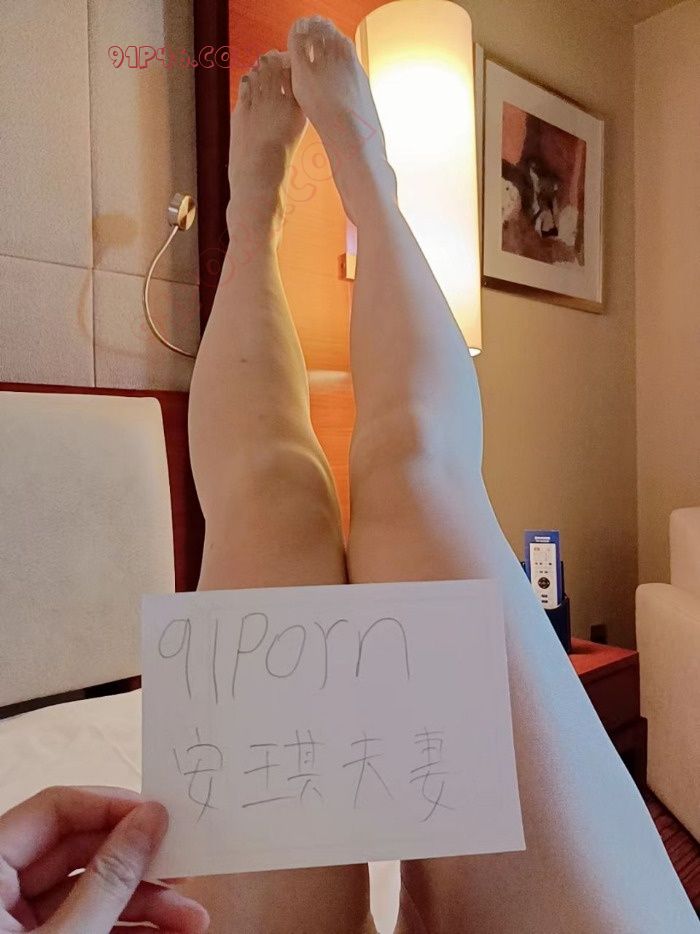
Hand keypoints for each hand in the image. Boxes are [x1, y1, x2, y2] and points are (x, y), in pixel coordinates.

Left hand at [0, 786, 208, 932]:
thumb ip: (109, 880)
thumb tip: (152, 819)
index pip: (56, 808)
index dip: (113, 807)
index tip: (162, 818)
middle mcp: (0, 887)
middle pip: (79, 851)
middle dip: (140, 867)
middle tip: (185, 870)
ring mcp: (14, 921)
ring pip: (88, 892)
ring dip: (144, 902)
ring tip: (190, 919)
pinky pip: (83, 923)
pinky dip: (125, 927)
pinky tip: (167, 933)